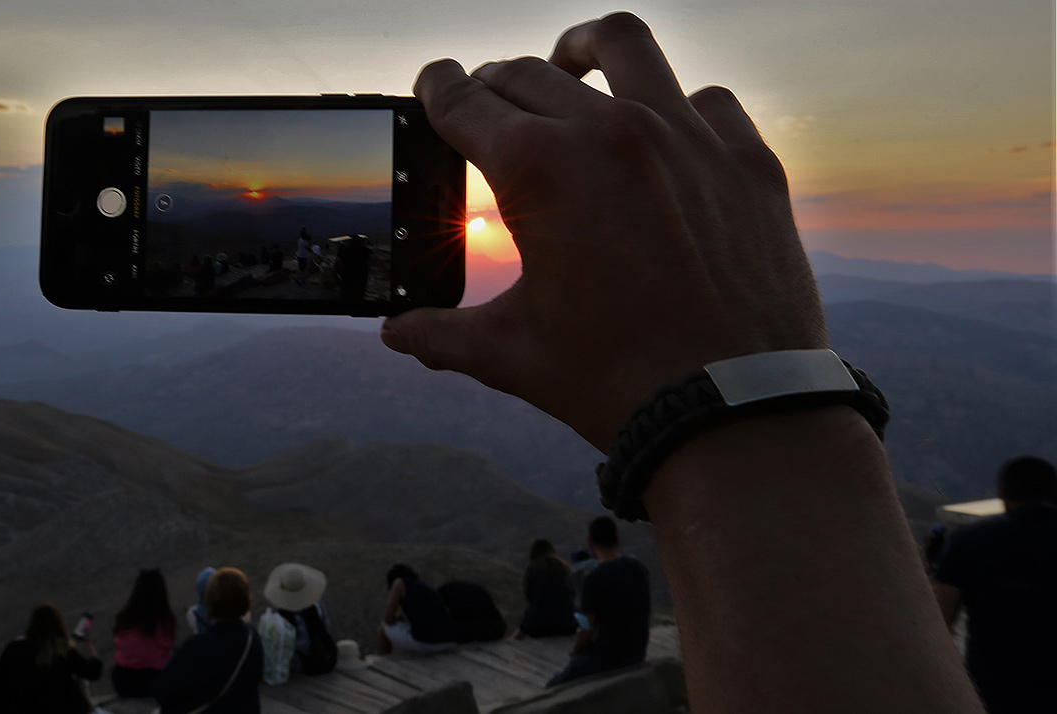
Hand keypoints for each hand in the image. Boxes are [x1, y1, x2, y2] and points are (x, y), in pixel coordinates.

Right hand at [382, 12, 826, 450]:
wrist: (731, 409)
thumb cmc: (617, 381)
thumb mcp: (513, 354)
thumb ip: (442, 334)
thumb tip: (397, 333)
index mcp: (538, 170)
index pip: (464, 101)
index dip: (437, 88)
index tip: (434, 83)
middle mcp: (610, 131)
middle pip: (529, 74)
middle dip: (494, 83)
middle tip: (487, 103)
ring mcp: (686, 137)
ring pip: (623, 46)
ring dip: (582, 49)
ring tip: (572, 62)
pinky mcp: (745, 159)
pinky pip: (704, 101)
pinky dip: (675, 106)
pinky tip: (666, 133)